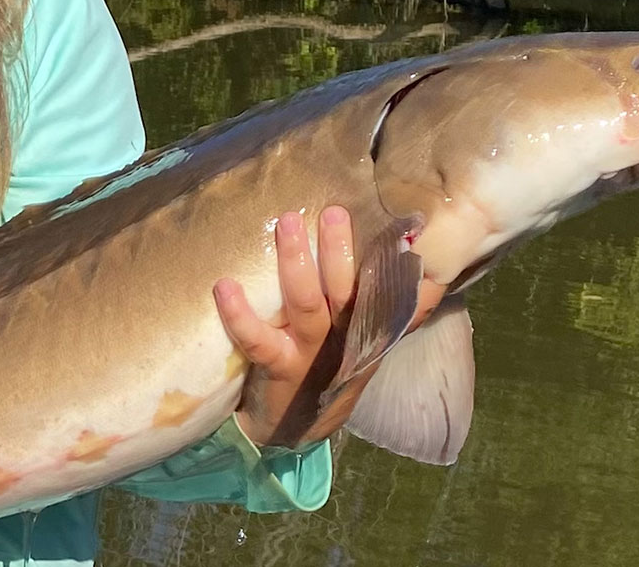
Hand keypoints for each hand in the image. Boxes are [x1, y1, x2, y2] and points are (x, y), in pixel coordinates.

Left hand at [213, 206, 446, 448]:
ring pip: (307, 304)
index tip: (404, 223)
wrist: (299, 428)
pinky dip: (239, 314)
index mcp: (363, 324)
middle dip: (341, 249)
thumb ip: (382, 299)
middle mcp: (342, 336)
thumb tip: (414, 250)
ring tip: (286, 223)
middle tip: (333, 211)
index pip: (383, 286)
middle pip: (345, 288)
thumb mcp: (361, 335)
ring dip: (297, 263)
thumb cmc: (325, 365)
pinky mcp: (279, 368)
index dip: (392, 258)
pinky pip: (258, 340)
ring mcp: (311, 353)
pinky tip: (224, 286)